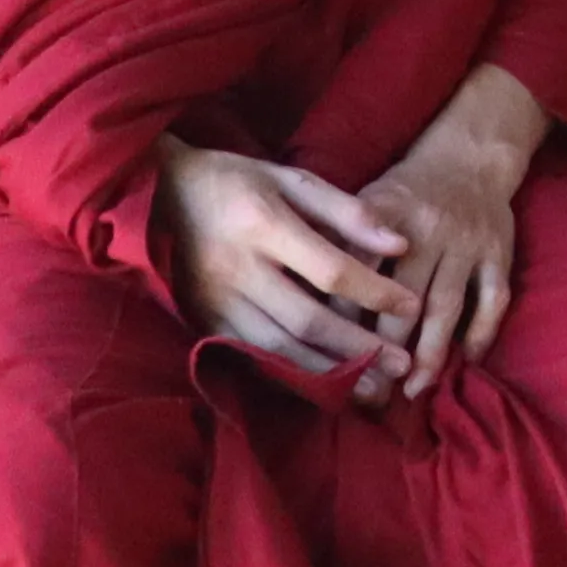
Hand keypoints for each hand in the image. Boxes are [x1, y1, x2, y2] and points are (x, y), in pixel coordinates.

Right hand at [154, 142, 415, 379]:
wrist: (154, 195)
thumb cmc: (234, 181)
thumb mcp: (290, 177)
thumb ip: (346, 210)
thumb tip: (400, 244)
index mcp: (263, 225)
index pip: (330, 269)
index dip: (374, 292)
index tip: (412, 306)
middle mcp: (236, 269)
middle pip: (307, 320)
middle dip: (359, 348)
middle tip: (404, 365)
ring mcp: (214, 301)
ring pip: (278, 349)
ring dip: (329, 374)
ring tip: (373, 389)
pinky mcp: (201, 322)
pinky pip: (252, 358)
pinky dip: (290, 375)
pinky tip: (323, 387)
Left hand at [346, 65, 547, 400]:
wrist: (468, 155)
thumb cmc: (403, 190)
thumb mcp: (361, 201)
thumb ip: (334, 242)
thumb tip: (297, 296)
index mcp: (382, 215)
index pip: (355, 275)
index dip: (341, 320)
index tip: (328, 360)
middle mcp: (426, 230)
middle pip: (402, 300)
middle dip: (385, 350)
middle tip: (369, 391)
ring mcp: (466, 243)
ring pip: (447, 307)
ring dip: (431, 353)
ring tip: (414, 389)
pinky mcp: (498, 251)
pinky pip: (493, 299)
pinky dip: (482, 332)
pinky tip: (468, 361)